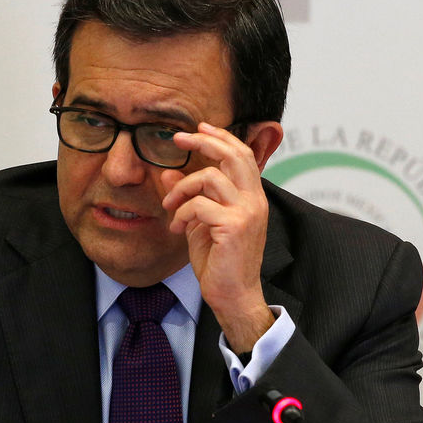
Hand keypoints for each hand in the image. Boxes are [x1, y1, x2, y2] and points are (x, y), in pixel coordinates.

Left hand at [161, 122, 273, 352]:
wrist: (233, 296)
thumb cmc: (219, 262)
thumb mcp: (199, 223)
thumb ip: (188, 197)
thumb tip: (168, 172)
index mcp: (252, 197)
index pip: (242, 154)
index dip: (221, 137)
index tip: (199, 127)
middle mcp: (255, 200)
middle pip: (233, 155)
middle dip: (204, 140)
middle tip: (179, 137)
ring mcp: (247, 212)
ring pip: (210, 178)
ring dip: (181, 189)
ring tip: (169, 206)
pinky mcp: (234, 226)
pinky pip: (199, 205)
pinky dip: (181, 212)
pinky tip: (175, 227)